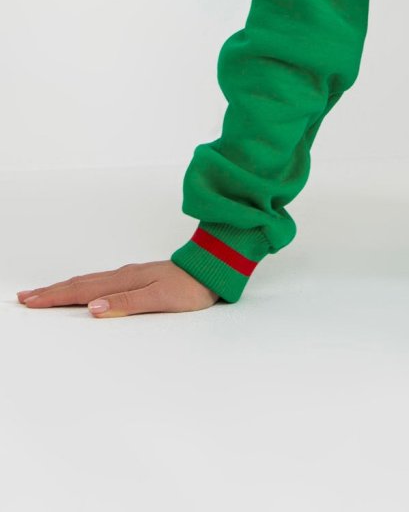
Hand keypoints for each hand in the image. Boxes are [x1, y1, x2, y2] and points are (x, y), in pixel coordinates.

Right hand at [16, 260, 219, 317]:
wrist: (214, 269)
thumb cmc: (191, 287)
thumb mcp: (159, 299)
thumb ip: (126, 303)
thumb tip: (92, 308)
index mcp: (124, 281)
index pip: (82, 291)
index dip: (54, 297)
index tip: (30, 301)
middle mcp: (124, 276)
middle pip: (79, 284)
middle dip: (51, 292)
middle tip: (24, 297)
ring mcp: (130, 276)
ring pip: (89, 282)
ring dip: (64, 288)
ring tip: (45, 293)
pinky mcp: (139, 278)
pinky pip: (102, 282)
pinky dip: (83, 287)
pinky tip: (84, 291)